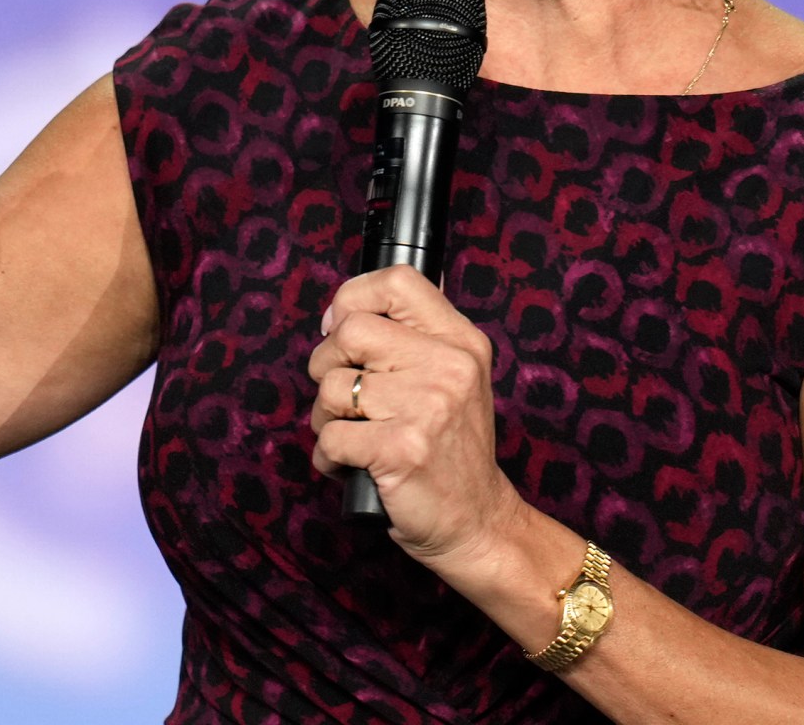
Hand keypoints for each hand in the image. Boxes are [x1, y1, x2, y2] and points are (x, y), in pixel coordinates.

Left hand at [307, 264, 524, 565]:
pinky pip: (330, 436)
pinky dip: (328, 457)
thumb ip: (417, 339)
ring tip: (353, 436)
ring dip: (325, 418)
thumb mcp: (455, 380)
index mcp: (461, 342)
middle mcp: (449, 367)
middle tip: (344, 397)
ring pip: (332, 387)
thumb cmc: (451, 451)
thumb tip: (356, 301)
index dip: (352, 298)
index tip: (340, 329)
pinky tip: (351, 466)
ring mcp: (427, 407)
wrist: (477, 522)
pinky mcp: (401, 449)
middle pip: (350, 331)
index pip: (397, 281)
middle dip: (327, 366)